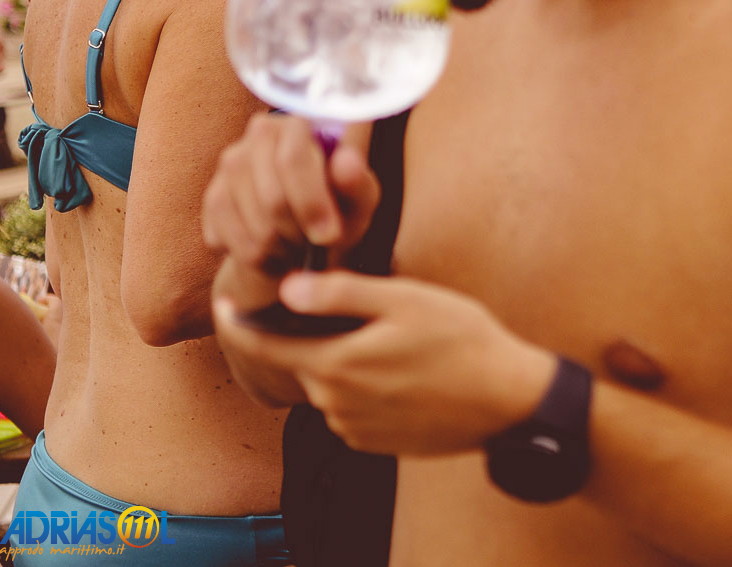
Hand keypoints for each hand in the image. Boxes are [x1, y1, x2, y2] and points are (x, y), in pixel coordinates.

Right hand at [201, 113, 379, 273]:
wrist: (306, 231)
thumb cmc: (339, 208)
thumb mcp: (359, 201)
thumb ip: (357, 183)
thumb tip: (347, 160)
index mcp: (300, 125)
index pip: (293, 160)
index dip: (312, 203)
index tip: (329, 236)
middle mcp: (259, 134)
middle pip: (272, 198)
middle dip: (298, 232)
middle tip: (314, 246)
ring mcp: (230, 164)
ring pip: (251, 223)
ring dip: (279, 248)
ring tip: (298, 249)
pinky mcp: (212, 196)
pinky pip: (227, 238)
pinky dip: (255, 257)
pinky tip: (274, 255)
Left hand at [212, 270, 554, 454]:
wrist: (507, 401)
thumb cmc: (463, 340)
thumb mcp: (406, 300)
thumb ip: (342, 294)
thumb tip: (287, 288)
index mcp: (335, 364)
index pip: (264, 345)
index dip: (239, 323)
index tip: (224, 304)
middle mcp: (333, 404)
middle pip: (302, 361)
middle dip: (313, 335)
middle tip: (359, 310)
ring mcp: (353, 429)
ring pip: (329, 384)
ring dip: (344, 362)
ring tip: (394, 342)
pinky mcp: (374, 444)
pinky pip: (351, 408)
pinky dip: (364, 388)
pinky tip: (404, 373)